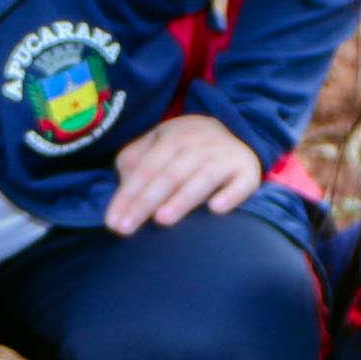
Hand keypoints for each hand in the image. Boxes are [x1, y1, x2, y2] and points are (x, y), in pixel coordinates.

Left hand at [105, 113, 261, 234]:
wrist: (237, 130)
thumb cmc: (187, 147)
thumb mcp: (158, 143)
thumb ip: (135, 161)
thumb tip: (122, 188)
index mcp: (173, 137)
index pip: (146, 168)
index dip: (128, 195)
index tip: (112, 222)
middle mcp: (200, 144)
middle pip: (169, 176)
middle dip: (145, 202)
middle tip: (126, 229)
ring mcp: (225, 157)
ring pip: (202, 178)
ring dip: (182, 199)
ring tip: (162, 220)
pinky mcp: (248, 171)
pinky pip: (240, 184)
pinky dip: (230, 195)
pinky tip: (216, 209)